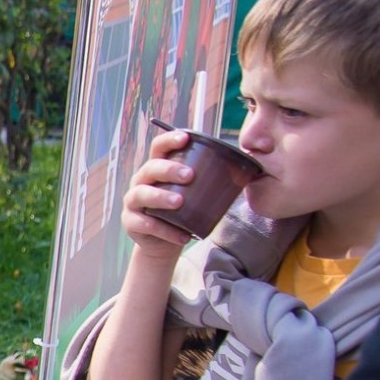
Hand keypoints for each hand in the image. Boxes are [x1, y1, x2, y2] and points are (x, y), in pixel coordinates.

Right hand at [121, 131, 197, 257]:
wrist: (163, 242)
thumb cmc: (181, 212)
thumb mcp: (192, 193)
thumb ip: (208, 180)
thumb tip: (248, 169)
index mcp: (157, 169)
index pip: (158, 147)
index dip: (169, 140)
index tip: (185, 138)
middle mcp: (141, 181)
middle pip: (150, 169)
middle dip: (169, 170)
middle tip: (190, 175)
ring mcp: (133, 202)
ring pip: (141, 194)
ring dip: (161, 197)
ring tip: (179, 202)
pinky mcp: (131, 223)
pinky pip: (145, 224)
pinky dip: (164, 230)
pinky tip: (181, 235)